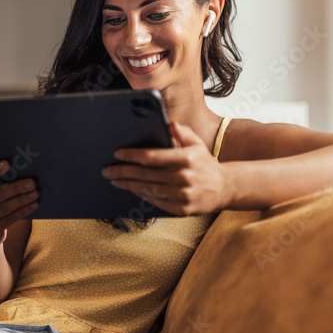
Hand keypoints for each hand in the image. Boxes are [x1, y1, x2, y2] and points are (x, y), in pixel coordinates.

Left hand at [101, 121, 232, 214]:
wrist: (224, 188)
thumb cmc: (205, 163)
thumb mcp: (197, 144)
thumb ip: (182, 133)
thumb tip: (169, 123)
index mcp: (186, 159)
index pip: (151, 157)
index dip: (132, 155)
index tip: (118, 154)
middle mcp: (184, 177)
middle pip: (145, 174)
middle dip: (122, 171)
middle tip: (107, 170)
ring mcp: (183, 195)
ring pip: (147, 189)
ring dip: (128, 184)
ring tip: (115, 179)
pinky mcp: (182, 209)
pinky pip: (156, 201)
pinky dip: (141, 194)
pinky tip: (132, 188)